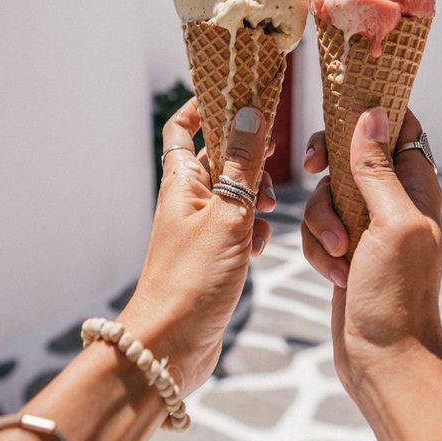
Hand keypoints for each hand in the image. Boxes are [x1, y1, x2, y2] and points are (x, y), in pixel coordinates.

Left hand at [118, 99, 273, 394]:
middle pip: (218, 157)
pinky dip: (254, 229)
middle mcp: (187, 200)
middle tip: (272, 161)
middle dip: (248, 156)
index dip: (204, 104)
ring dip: (256, 196)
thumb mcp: (227, 215)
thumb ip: (242, 165)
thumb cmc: (193, 280)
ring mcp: (199, 229)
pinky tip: (260, 245)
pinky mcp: (213, 256)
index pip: (183, 127)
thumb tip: (249, 111)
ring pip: (235, 193)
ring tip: (270, 211)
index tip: (237, 93)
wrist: (170, 347)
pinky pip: (239, 227)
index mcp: (181, 182)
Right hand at [302, 107, 441, 401]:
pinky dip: (317, 248)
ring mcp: (367, 225)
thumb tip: (371, 112)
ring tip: (339, 256)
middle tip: (313, 170)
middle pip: (348, 151)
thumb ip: (377, 168)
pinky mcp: (344, 249)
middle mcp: (393, 198)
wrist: (385, 358)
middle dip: (327, 169)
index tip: (338, 112)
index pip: (398, 124)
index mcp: (416, 184)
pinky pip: (316, 228)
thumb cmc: (398, 293)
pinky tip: (334, 275)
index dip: (369, 111)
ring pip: (324, 192)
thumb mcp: (390, 223)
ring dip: (321, 223)